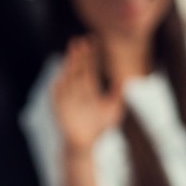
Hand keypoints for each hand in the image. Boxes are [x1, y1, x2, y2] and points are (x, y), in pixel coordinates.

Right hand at [51, 36, 126, 155]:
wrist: (84, 145)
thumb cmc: (98, 128)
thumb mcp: (113, 110)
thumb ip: (118, 95)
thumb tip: (127, 82)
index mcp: (89, 89)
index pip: (90, 67)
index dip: (92, 55)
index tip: (93, 40)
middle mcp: (77, 90)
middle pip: (78, 69)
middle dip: (79, 55)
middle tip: (81, 40)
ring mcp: (67, 97)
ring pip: (69, 77)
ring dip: (70, 64)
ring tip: (73, 52)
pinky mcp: (59, 106)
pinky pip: (58, 93)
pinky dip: (60, 83)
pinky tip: (62, 74)